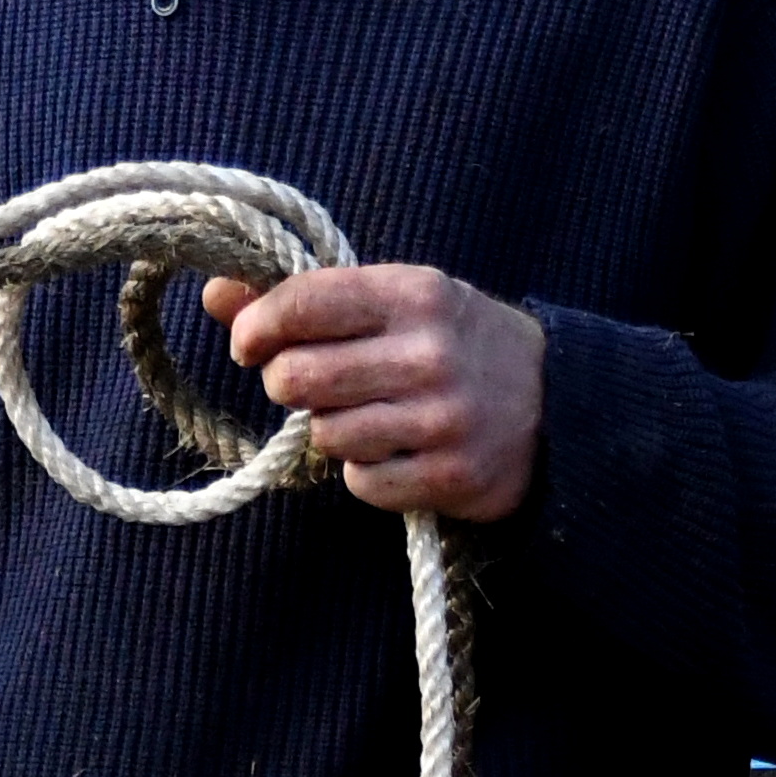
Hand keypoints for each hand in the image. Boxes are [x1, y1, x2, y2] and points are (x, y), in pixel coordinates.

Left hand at [202, 265, 545, 520]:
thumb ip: (307, 297)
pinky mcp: (451, 477)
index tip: (249, 342)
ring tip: (368, 415)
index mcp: (413, 293)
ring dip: (332, 430)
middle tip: (310, 384)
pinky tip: (396, 451)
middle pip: (297, 378)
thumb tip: (216, 294)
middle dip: (288, 384)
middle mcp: (429, 353)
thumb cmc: (456, 341)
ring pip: (326, 434)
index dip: (257, 326)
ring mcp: (443, 419)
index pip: (303, 303)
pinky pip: (362, 482)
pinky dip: (367, 473)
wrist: (559, 404)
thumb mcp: (397, 299)